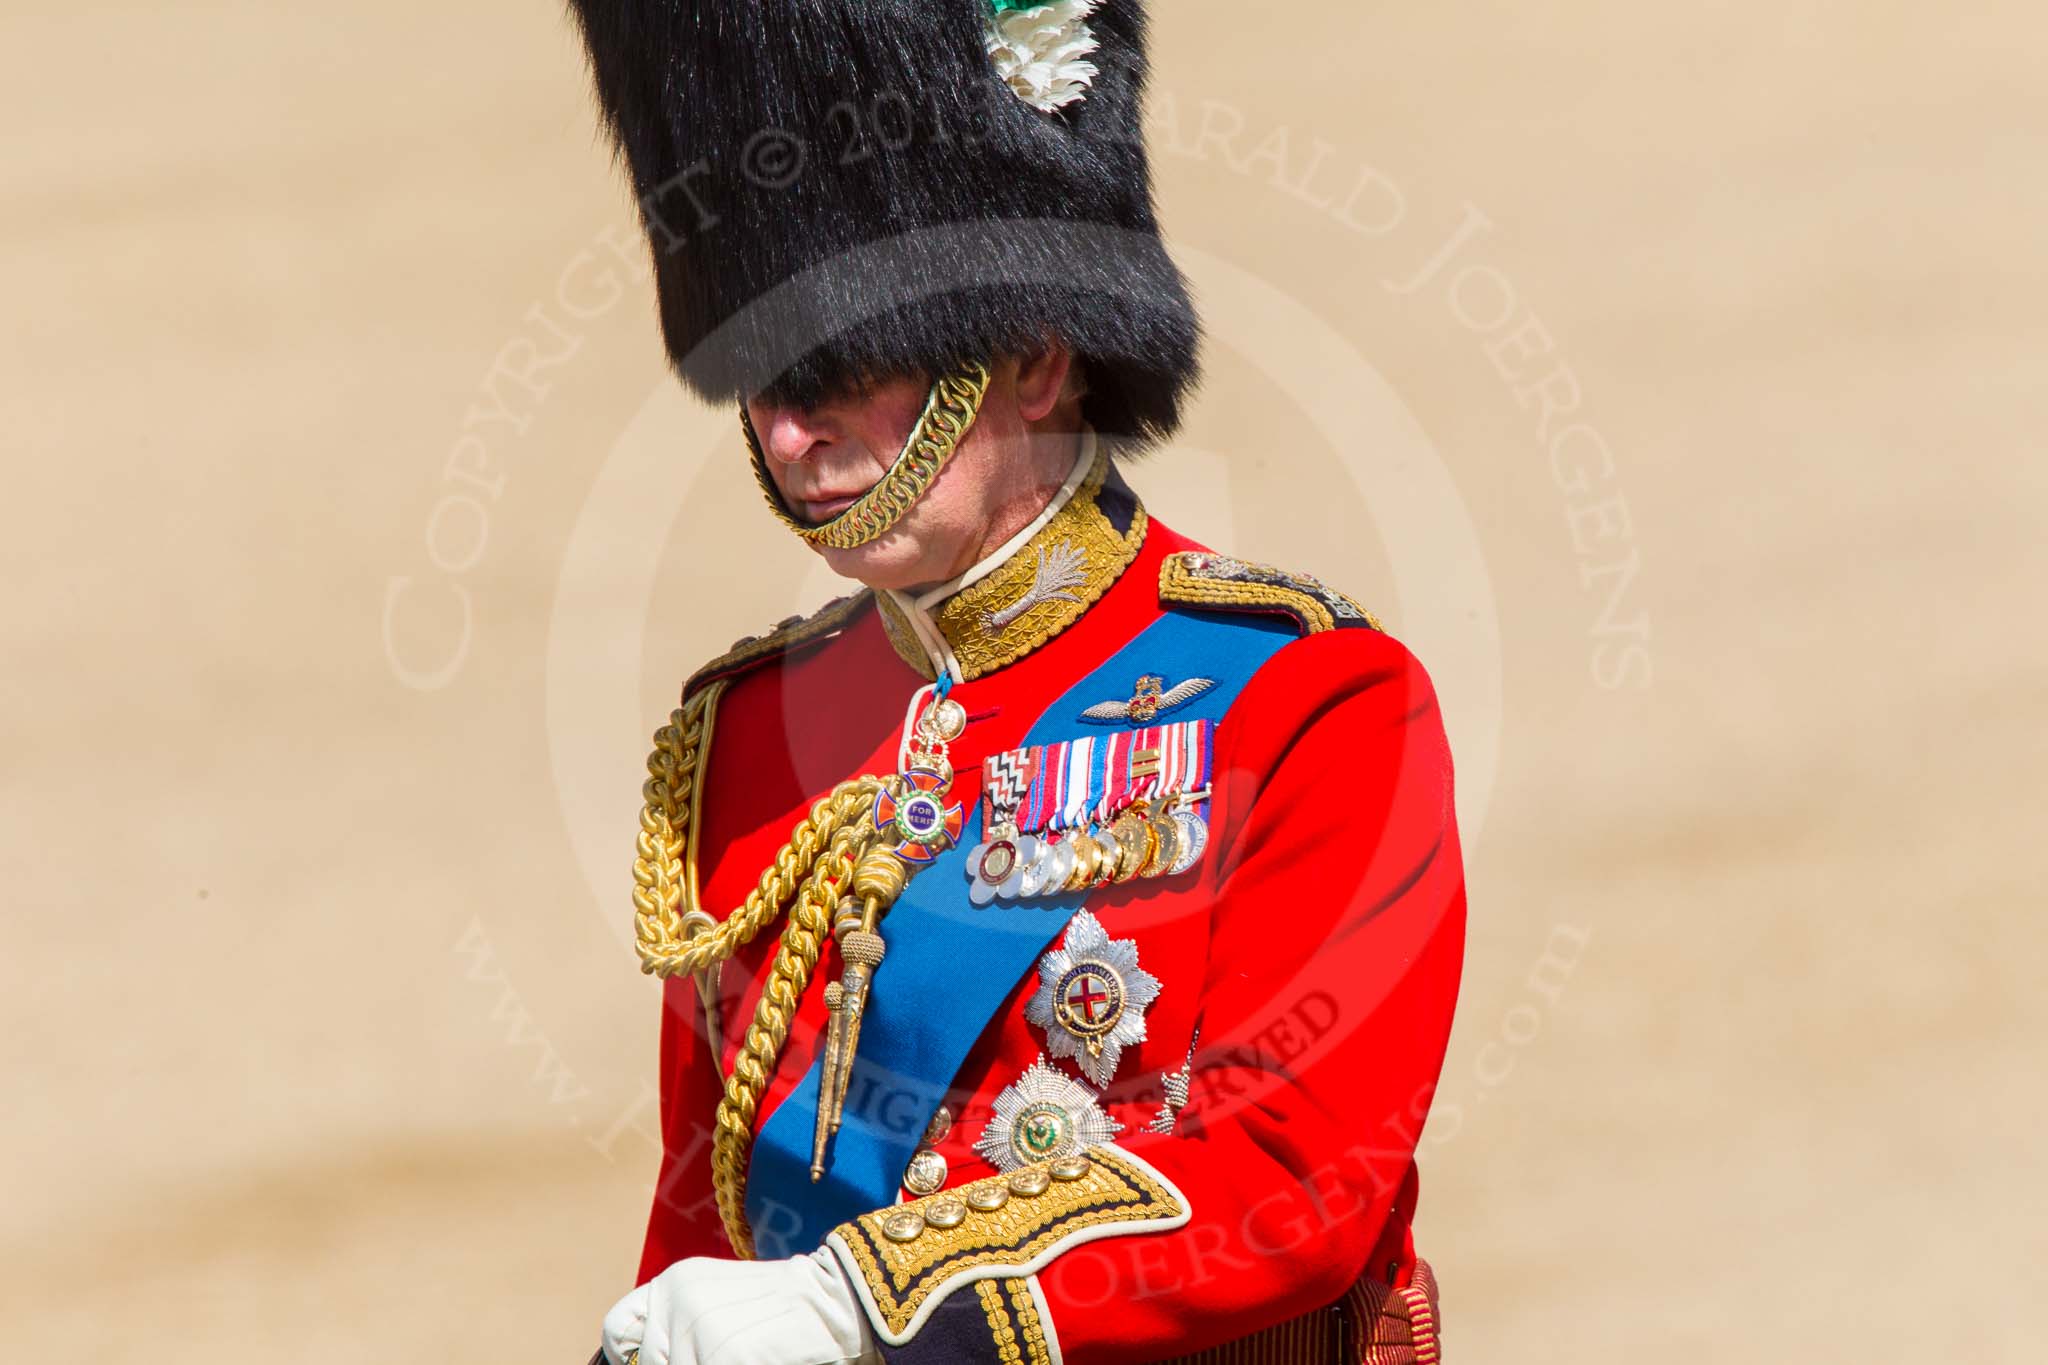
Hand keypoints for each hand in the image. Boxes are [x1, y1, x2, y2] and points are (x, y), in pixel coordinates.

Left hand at [601, 1248, 877, 1364]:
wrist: (840, 1300)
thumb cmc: (781, 1312)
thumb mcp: (719, 1306)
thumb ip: (679, 1327)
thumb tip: (646, 1359)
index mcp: (676, 1281)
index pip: (619, 1330)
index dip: (633, 1356)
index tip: (656, 1363)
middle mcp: (678, 1296)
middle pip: (651, 1363)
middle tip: (725, 1353)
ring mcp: (699, 1325)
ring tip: (746, 1355)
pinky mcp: (724, 1353)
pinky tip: (756, 1360)